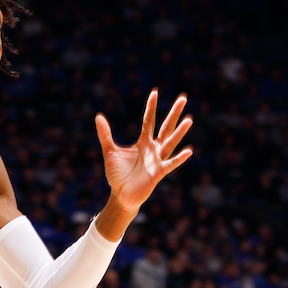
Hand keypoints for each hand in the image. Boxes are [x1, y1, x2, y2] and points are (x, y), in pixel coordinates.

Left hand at [95, 90, 192, 212]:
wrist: (121, 195)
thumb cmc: (117, 174)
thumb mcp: (109, 151)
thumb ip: (105, 134)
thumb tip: (98, 116)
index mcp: (143, 142)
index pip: (148, 121)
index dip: (151, 107)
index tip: (155, 92)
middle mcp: (153, 149)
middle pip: (165, 127)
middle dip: (173, 113)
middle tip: (183, 98)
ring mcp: (157, 160)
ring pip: (170, 142)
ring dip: (179, 132)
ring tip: (189, 120)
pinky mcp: (158, 173)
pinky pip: (170, 164)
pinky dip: (179, 158)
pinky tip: (189, 151)